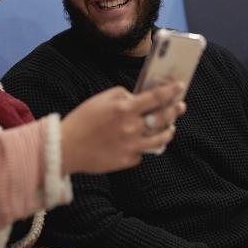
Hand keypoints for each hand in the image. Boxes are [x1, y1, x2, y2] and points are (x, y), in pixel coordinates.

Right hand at [60, 81, 185, 174]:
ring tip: (170, 127)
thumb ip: (122, 95)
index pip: (155, 97)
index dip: (171, 91)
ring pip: (160, 139)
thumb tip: (139, 97)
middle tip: (180, 106)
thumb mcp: (100, 99)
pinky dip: (144, 146)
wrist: (66, 148)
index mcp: (124, 108)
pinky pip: (143, 152)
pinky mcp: (128, 161)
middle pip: (163, 118)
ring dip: (168, 131)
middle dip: (175, 110)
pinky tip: (142, 142)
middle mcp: (131, 127)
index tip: (180, 86)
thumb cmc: (82, 120)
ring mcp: (131, 146)